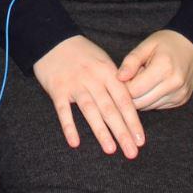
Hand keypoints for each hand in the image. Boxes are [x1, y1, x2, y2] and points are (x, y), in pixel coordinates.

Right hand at [33, 35, 144, 158]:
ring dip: (100, 131)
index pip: (124, 100)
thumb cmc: (82, 53)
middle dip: (122, 132)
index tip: (140, 140)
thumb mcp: (103, 61)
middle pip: (109, 108)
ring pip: (90, 110)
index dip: (133, 121)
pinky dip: (69, 126)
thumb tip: (132, 104)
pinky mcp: (57, 89)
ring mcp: (74, 84)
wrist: (52, 39)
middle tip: (131, 152)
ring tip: (110, 149)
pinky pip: (63, 110)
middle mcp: (93, 79)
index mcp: (107, 72)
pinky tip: (75, 142)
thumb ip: (116, 81)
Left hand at [118, 30, 192, 110]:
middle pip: (141, 102)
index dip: (123, 85)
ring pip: (149, 106)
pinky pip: (158, 106)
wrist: (192, 46)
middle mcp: (174, 85)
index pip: (134, 90)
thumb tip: (119, 78)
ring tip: (143, 79)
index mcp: (164, 68)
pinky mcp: (181, 100)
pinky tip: (152, 85)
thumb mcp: (146, 45)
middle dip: (130, 93)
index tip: (122, 76)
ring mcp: (179, 95)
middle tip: (131, 78)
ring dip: (140, 96)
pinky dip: (150, 98)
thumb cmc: (166, 43)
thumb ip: (131, 62)